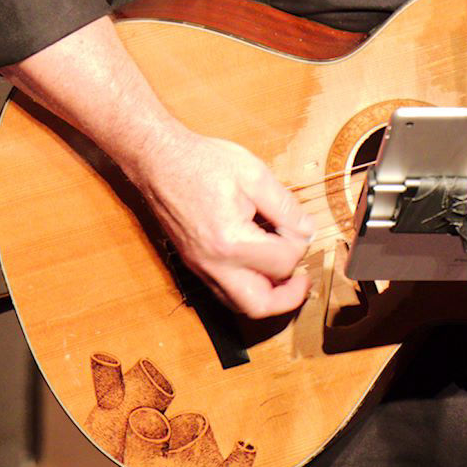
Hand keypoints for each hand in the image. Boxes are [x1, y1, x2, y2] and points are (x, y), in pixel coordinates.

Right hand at [130, 128, 314, 317]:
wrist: (160, 161)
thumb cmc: (203, 162)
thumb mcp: (254, 175)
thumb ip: (285, 206)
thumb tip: (307, 230)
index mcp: (231, 242)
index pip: (282, 263)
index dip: (300, 244)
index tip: (302, 225)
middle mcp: (213, 264)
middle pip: (258, 305)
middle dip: (287, 297)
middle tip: (303, 279)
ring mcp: (200, 268)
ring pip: (238, 304)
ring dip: (266, 295)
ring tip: (283, 272)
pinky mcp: (194, 264)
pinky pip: (224, 291)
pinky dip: (247, 287)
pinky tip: (258, 264)